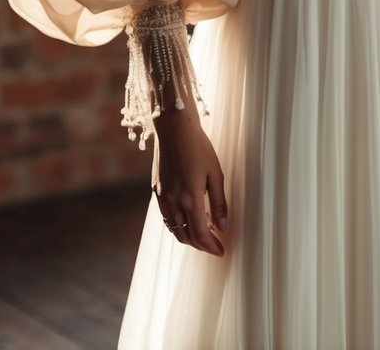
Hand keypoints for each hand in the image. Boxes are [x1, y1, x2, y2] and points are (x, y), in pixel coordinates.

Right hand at [153, 105, 227, 254]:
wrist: (174, 129)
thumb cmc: (198, 147)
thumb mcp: (215, 173)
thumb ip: (219, 202)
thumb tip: (222, 226)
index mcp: (190, 199)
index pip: (200, 234)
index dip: (211, 246)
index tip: (221, 251)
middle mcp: (174, 202)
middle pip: (186, 236)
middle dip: (201, 245)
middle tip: (215, 245)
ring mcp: (163, 197)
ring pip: (174, 230)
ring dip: (189, 237)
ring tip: (204, 234)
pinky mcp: (157, 190)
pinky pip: (167, 218)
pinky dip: (178, 225)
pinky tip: (188, 219)